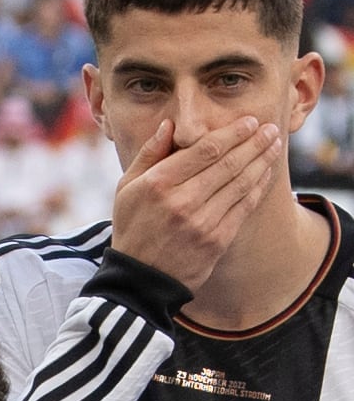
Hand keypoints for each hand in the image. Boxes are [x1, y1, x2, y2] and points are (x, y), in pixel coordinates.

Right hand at [109, 116, 282, 292]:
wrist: (139, 278)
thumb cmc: (133, 226)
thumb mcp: (126, 188)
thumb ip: (149, 154)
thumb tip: (170, 125)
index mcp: (158, 184)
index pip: (205, 150)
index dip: (232, 133)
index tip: (249, 122)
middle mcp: (181, 201)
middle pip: (229, 163)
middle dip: (254, 142)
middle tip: (271, 129)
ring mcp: (201, 222)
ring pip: (241, 183)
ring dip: (262, 161)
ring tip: (274, 145)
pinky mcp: (216, 239)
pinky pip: (244, 206)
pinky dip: (258, 186)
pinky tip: (265, 172)